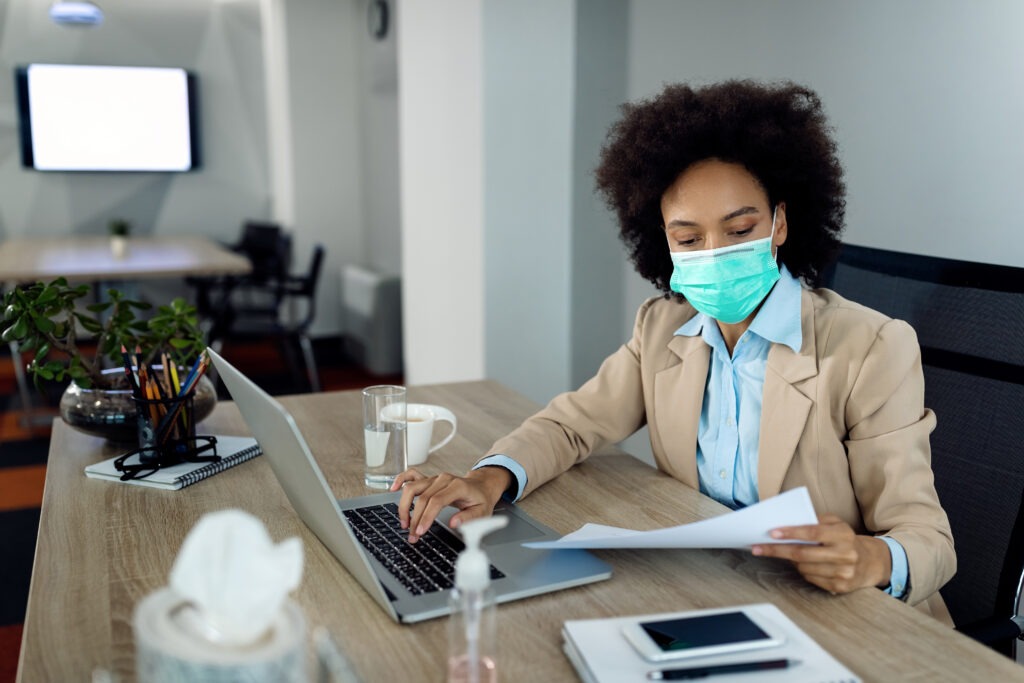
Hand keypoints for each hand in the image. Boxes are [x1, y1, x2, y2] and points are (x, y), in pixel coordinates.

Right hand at [390, 466, 510, 542]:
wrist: (481, 487)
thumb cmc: (481, 500)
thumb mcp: (482, 512)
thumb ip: (469, 518)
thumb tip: (454, 523)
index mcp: (458, 486)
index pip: (437, 501)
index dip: (426, 517)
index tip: (420, 531)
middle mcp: (444, 479)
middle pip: (422, 497)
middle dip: (414, 519)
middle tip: (413, 536)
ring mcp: (435, 478)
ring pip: (412, 487)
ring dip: (404, 506)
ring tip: (404, 523)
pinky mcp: (429, 479)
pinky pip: (412, 475)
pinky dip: (401, 480)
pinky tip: (393, 488)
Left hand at [750, 514, 891, 593]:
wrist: (869, 562)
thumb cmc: (844, 539)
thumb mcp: (836, 523)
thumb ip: (816, 520)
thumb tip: (787, 522)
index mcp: (844, 534)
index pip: (813, 532)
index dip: (791, 532)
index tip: (772, 533)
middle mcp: (845, 554)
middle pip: (803, 553)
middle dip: (777, 550)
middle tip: (757, 547)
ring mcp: (844, 573)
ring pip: (804, 568)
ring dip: (789, 561)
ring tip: (782, 553)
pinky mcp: (840, 587)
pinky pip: (811, 579)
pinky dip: (801, 571)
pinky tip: (800, 565)